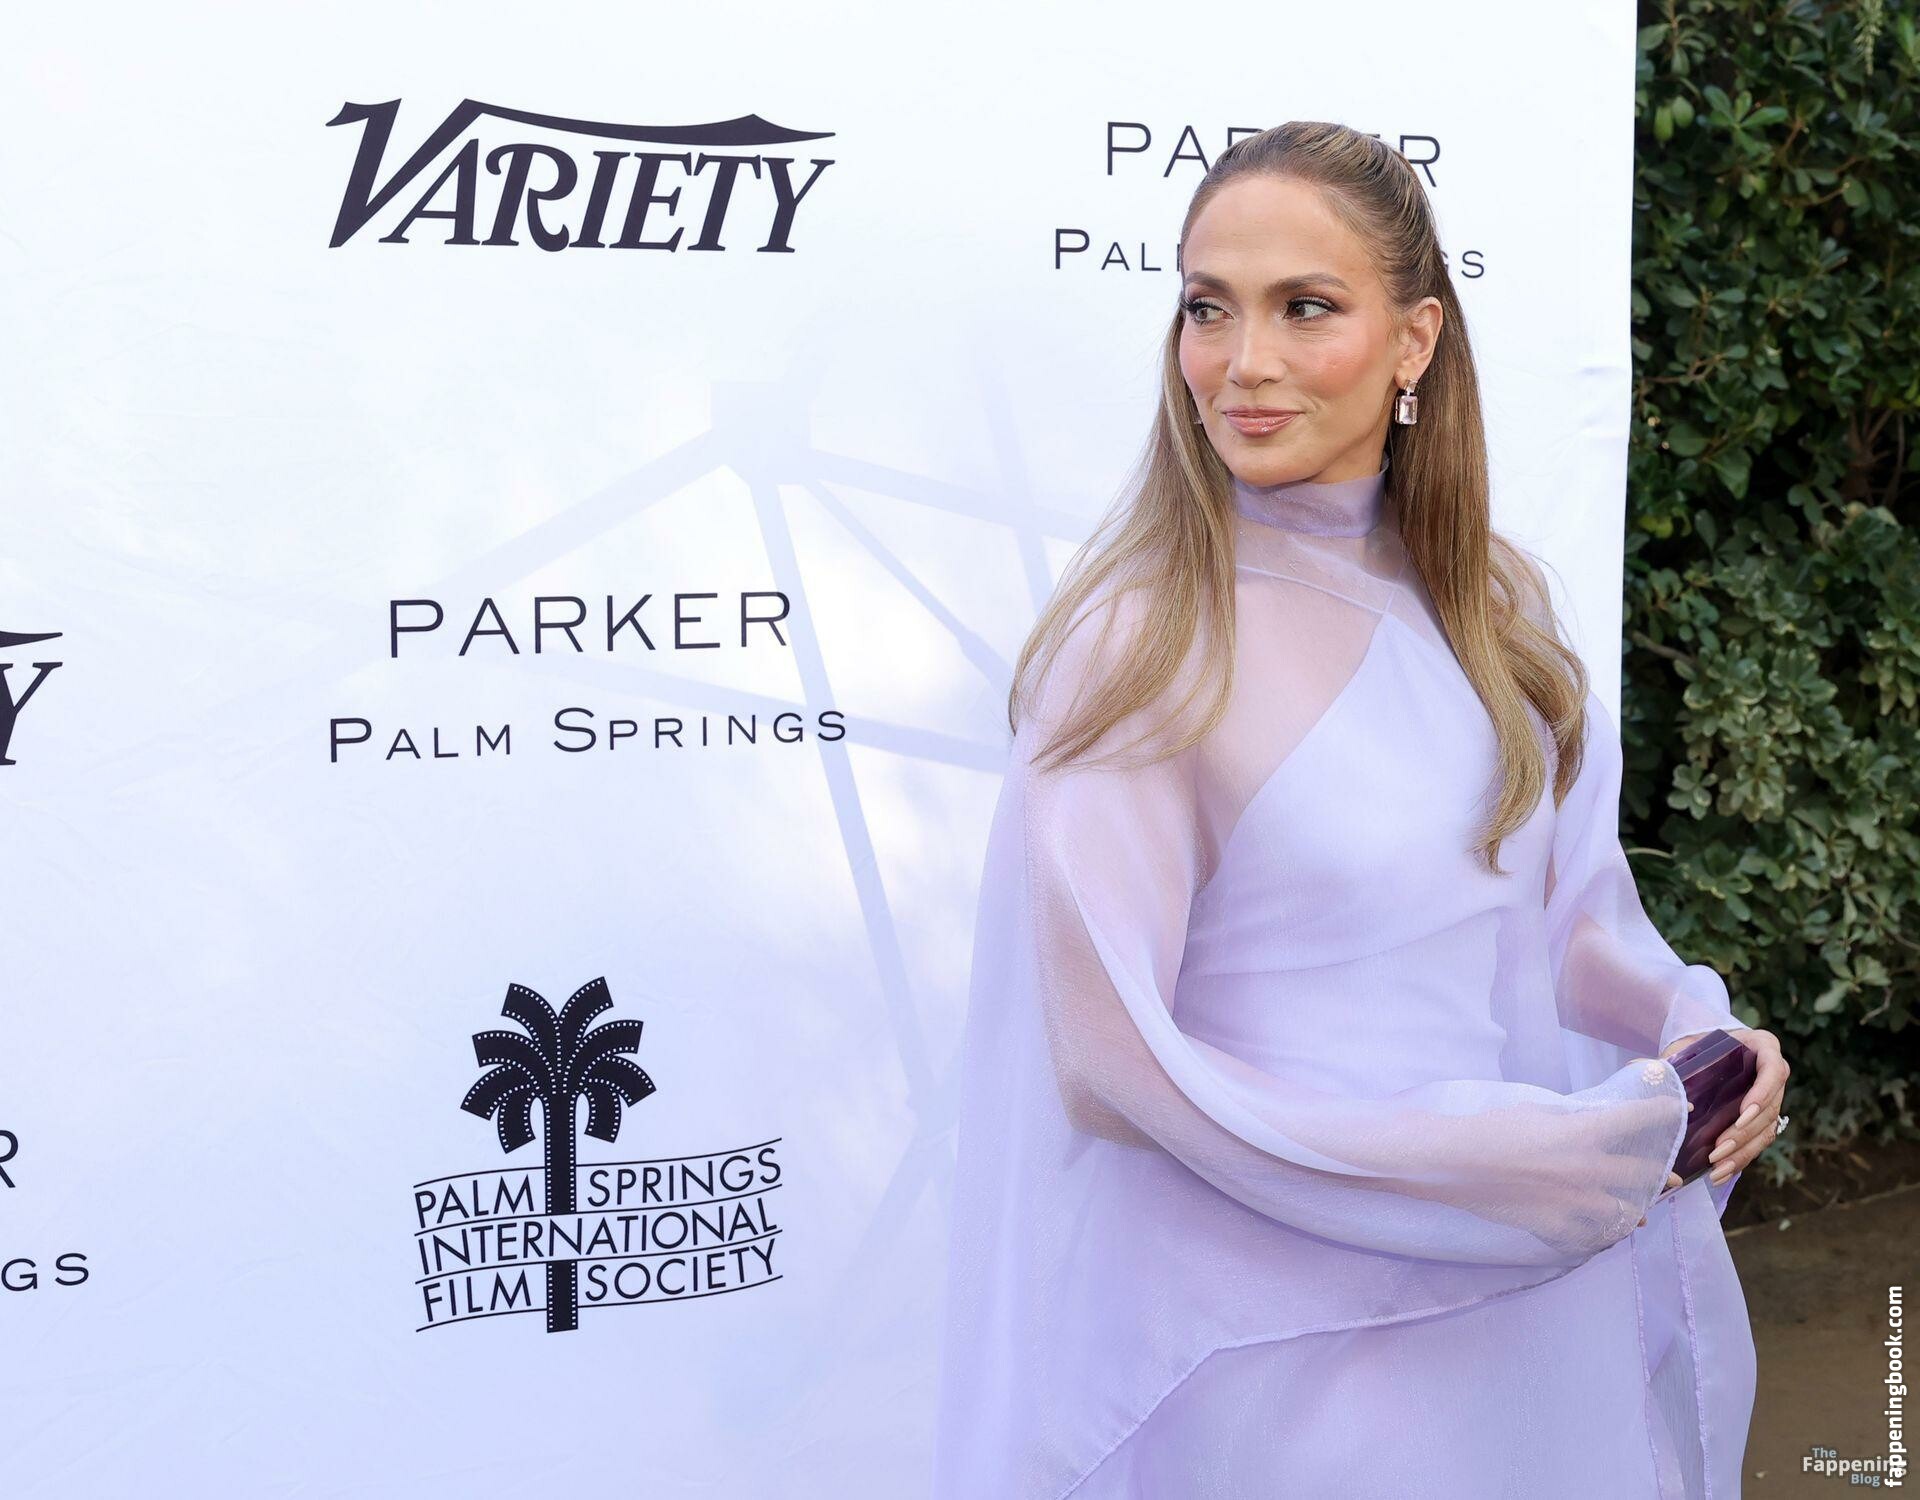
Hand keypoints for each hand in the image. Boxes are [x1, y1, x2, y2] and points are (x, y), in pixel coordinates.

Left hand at [1657, 1025, 1789, 1189]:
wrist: (1708, 1053)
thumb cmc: (1698, 1047)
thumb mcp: (1687, 1048)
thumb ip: (1668, 1060)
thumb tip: (1634, 1067)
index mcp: (1763, 1047)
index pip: (1775, 1071)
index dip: (1762, 1093)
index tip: (1743, 1112)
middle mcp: (1774, 1074)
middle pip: (1770, 1109)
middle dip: (1744, 1133)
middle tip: (1718, 1149)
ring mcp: (1772, 1099)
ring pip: (1766, 1131)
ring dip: (1742, 1152)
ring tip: (1717, 1168)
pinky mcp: (1764, 1119)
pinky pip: (1758, 1142)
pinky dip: (1741, 1158)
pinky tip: (1721, 1172)